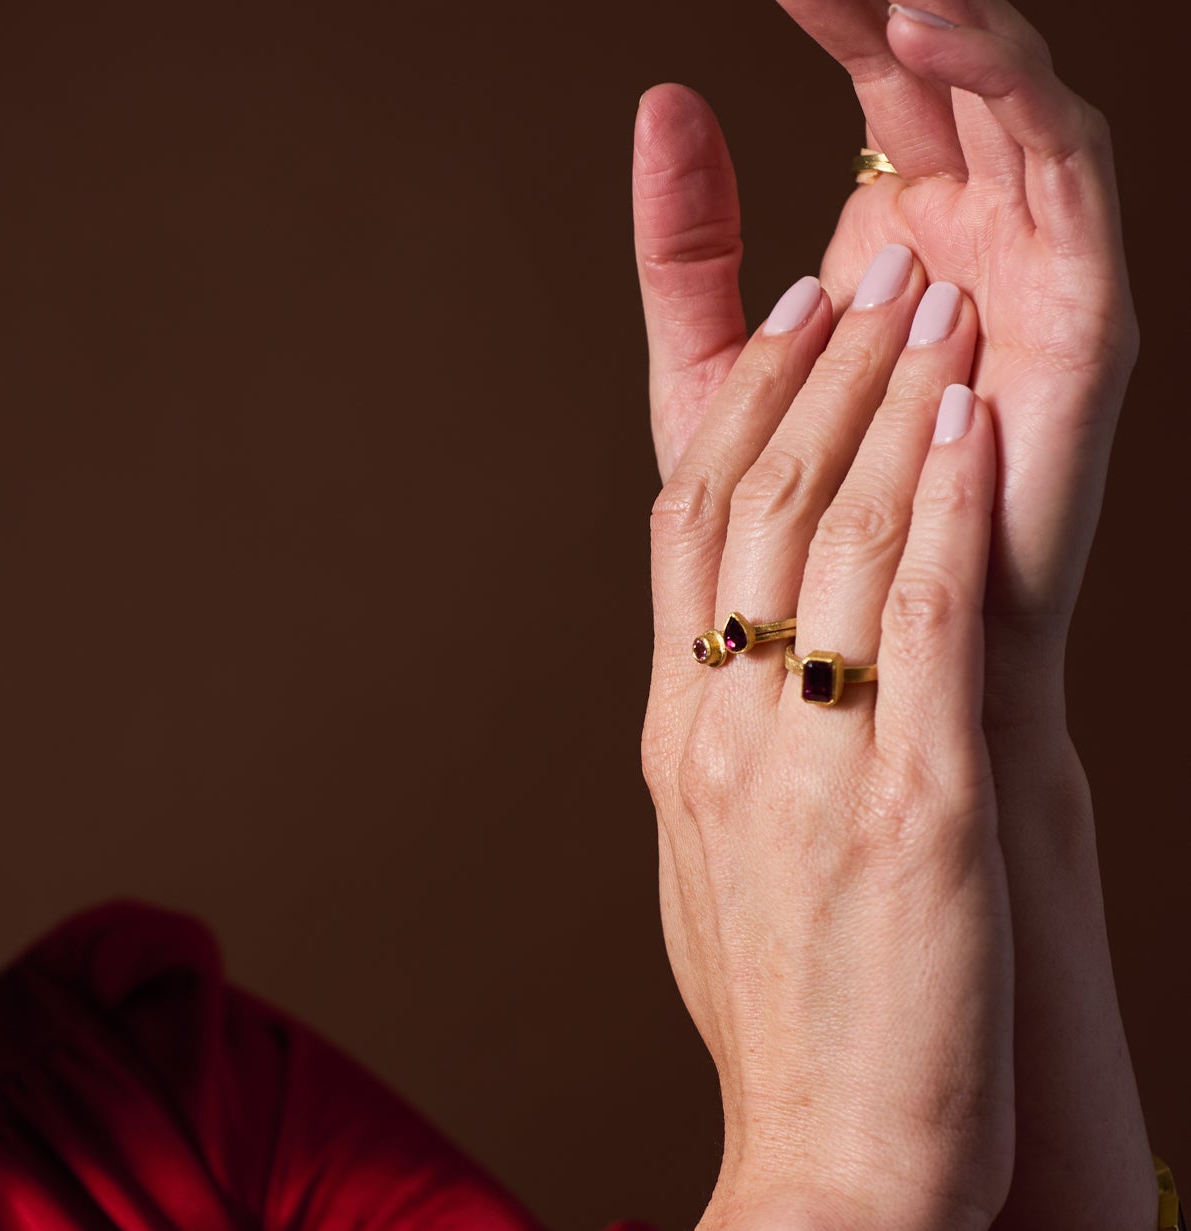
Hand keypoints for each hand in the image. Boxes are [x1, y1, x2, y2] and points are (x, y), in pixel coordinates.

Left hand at [634, 0, 1134, 729]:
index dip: (837, 5)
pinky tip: (929, 35)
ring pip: (1013, 99)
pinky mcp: (1080, 315)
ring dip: (953, 18)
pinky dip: (1007, 92)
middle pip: (949, 71)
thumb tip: (660, 101)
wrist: (877, 655)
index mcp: (899, 237)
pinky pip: (1062, 176)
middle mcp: (977, 238)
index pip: (881, 78)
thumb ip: (690, 247)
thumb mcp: (715, 370)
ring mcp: (1032, 269)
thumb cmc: (794, 527)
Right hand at [641, 246, 1011, 1230]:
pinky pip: (924, 622)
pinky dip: (947, 508)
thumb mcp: (711, 874)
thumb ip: (718, 759)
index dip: (734, 416)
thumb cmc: (782, 1029)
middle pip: (752, 510)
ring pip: (834, 540)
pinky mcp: (911, 807)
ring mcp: (809, 767)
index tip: (782, 331)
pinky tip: (973, 427)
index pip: (688, 537)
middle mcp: (722, 735)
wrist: (823, 1167)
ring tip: (931, 313)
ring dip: (885, 409)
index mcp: (678, 745)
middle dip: (809, 377)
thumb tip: (737, 676)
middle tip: (863, 279)